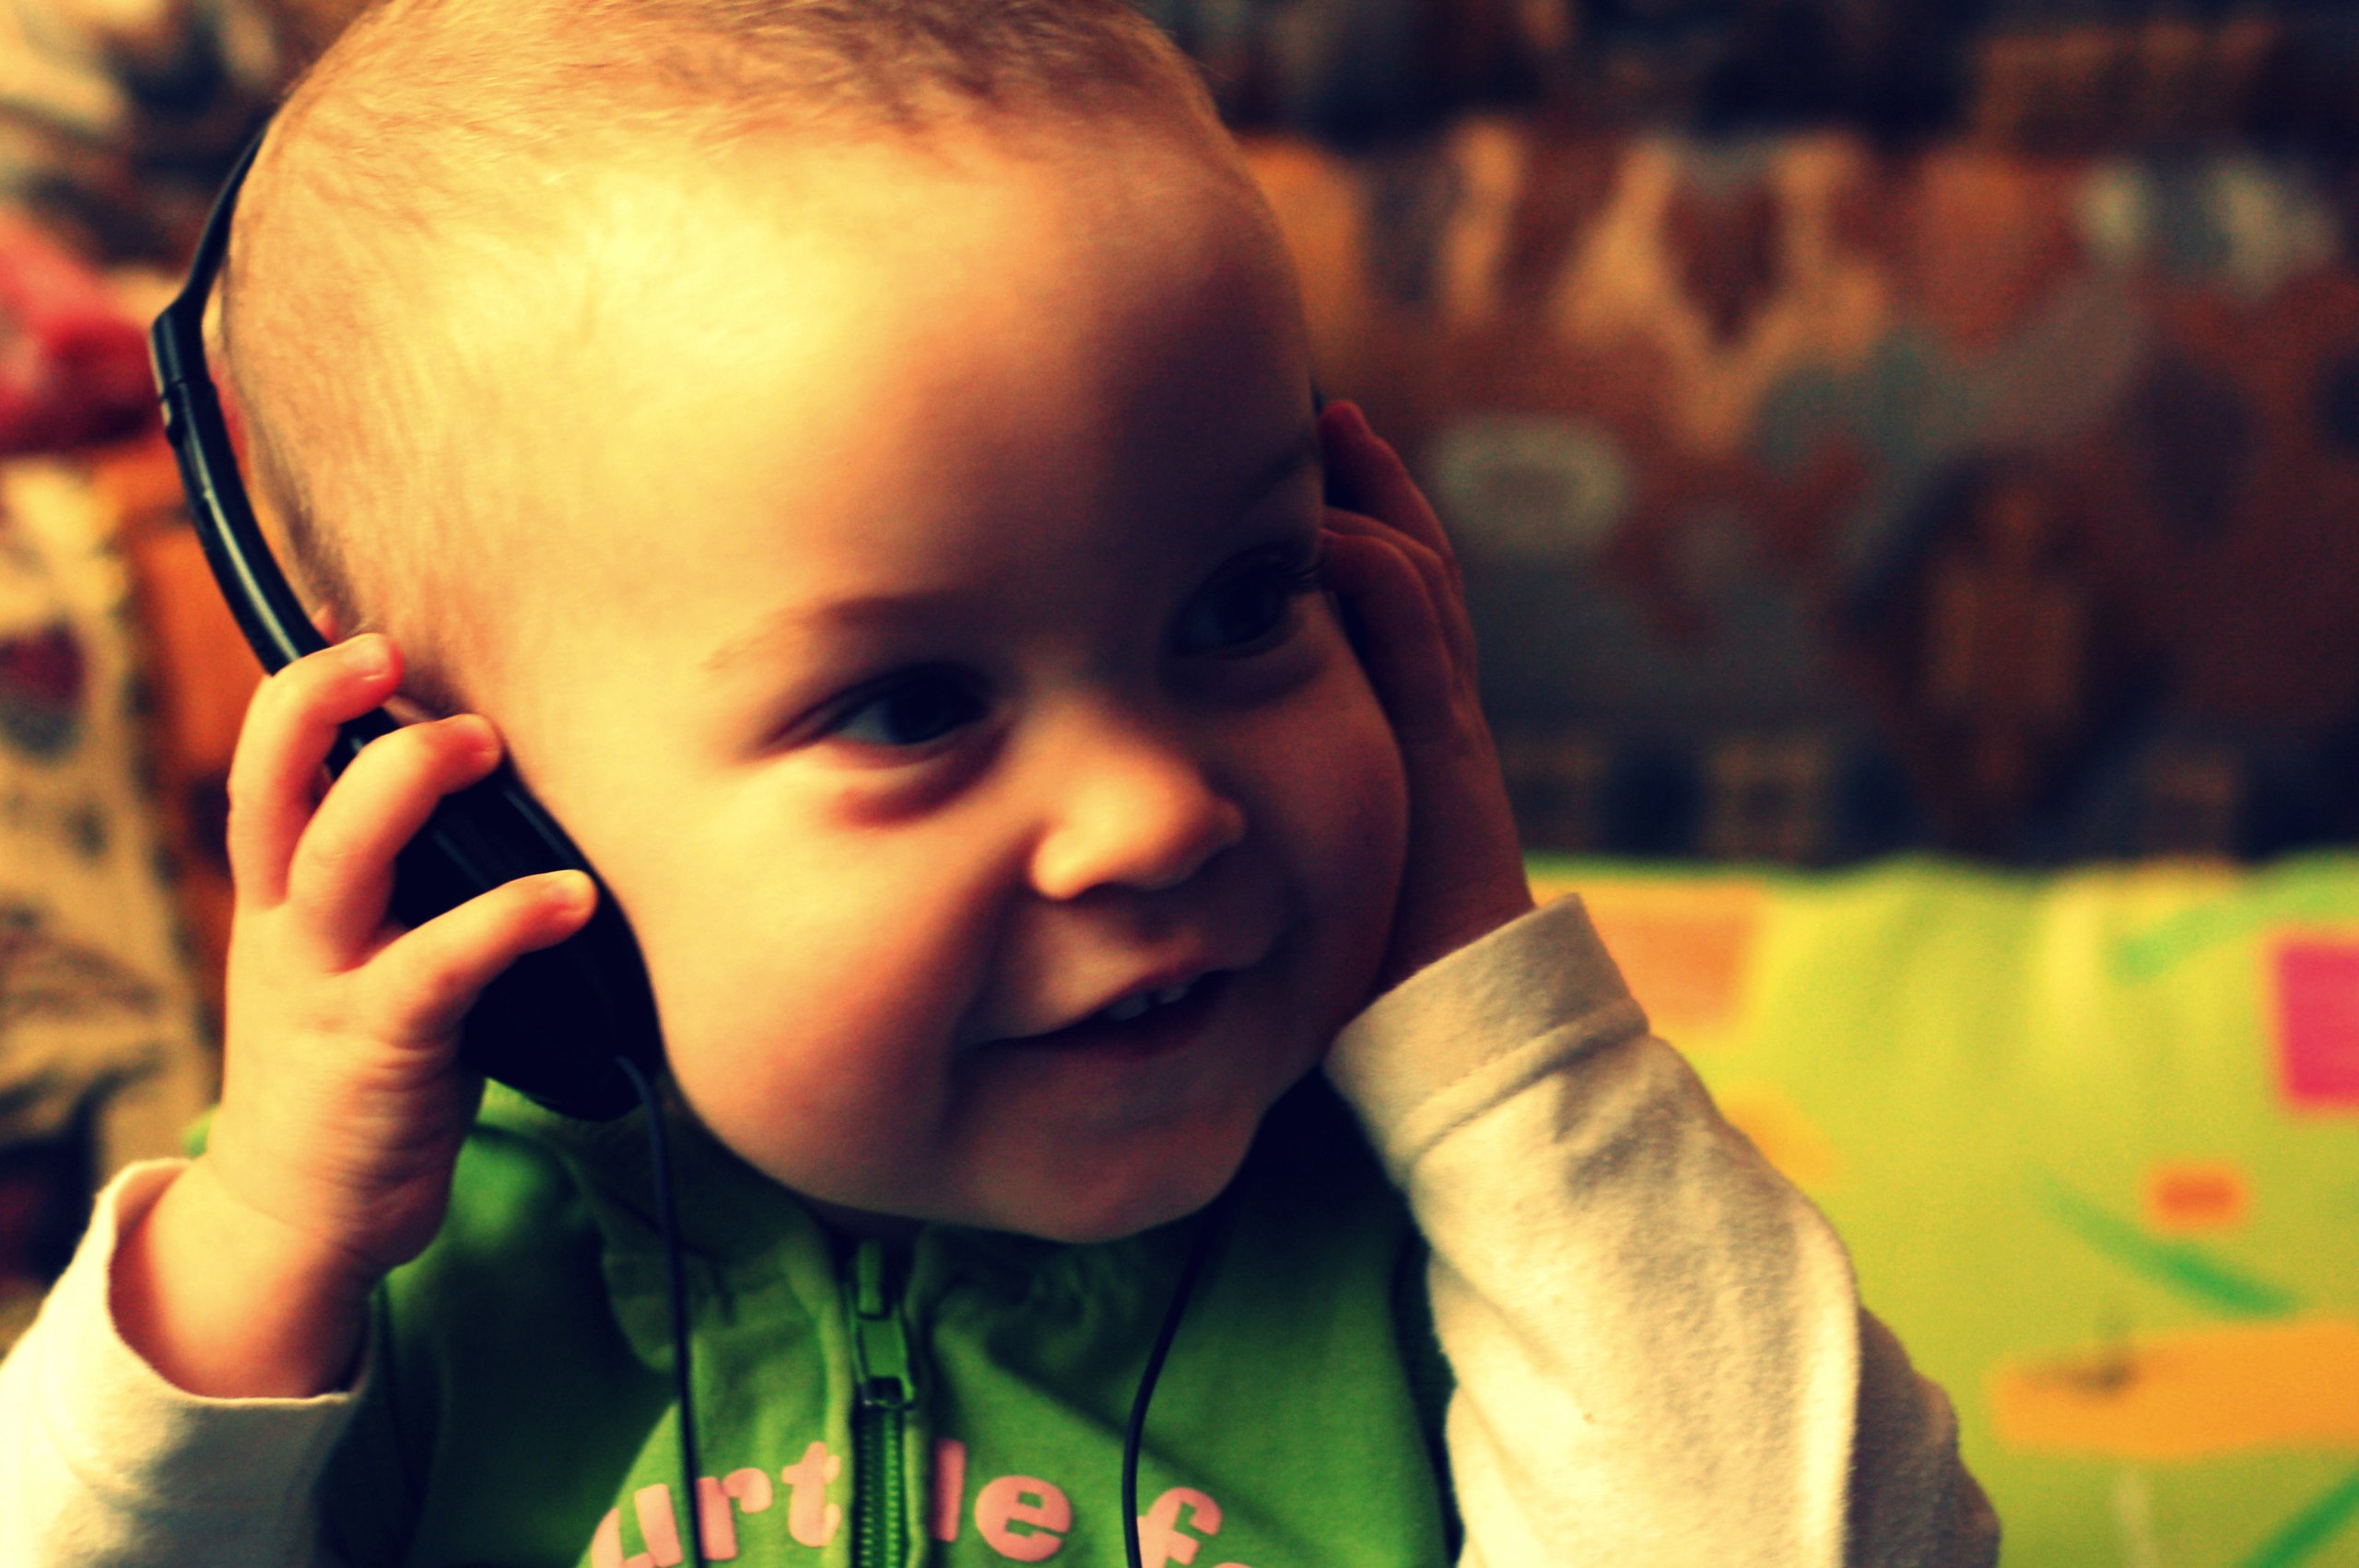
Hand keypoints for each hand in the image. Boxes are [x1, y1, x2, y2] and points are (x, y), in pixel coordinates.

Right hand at [112, 632, 595, 1394]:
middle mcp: (288, 925)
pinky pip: (441, 964)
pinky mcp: (382, 1047)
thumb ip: (404, 881)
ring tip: (482, 743)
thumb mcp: (356, 957)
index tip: (351, 622)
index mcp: (279, 895)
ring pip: (340, 856)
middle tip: (401, 661)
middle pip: (275, 785)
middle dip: (325, 705)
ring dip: (405, 785)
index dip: (302, 687)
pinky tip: (571, 897)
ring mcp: (327, 985)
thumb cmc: (361, 1067)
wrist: (300, 1218)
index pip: (266, 765)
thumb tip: (504, 791)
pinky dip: (508, 918)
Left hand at [1317, 400, 1534, 999]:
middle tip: (1327, 412)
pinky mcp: (1447, 756)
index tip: (1309, 468)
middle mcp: (1432, 715)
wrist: (1457, 1026)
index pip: (1386, 605)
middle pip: (1413, 569)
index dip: (1354, 529)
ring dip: (1380, 503)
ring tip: (1336, 432)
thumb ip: (1271, 807)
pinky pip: (1420, 648)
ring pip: (1422, 588)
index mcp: (1405, 733)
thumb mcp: (1308, 859)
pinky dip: (1383, 580)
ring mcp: (1445, 729)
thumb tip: (1176, 785)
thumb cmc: (1371, 965)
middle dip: (1374, 486)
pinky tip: (1339, 534)